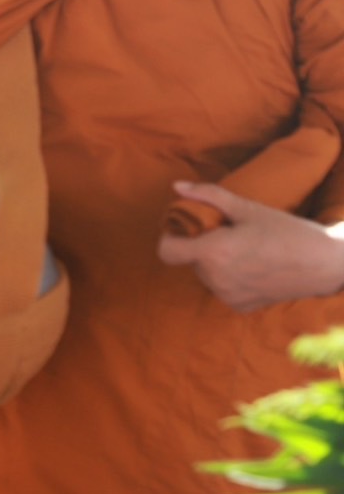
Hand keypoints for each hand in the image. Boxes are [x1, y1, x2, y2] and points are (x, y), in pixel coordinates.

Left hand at [157, 181, 343, 310]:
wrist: (325, 265)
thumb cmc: (286, 232)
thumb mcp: (247, 208)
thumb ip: (208, 196)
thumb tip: (176, 187)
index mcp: (213, 253)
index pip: (167, 251)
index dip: (171, 237)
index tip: (186, 227)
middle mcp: (216, 279)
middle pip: (189, 259)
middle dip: (200, 245)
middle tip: (227, 233)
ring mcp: (228, 296)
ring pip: (205, 273)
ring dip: (214, 261)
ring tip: (243, 249)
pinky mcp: (241, 306)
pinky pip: (221, 288)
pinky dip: (228, 277)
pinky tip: (252, 266)